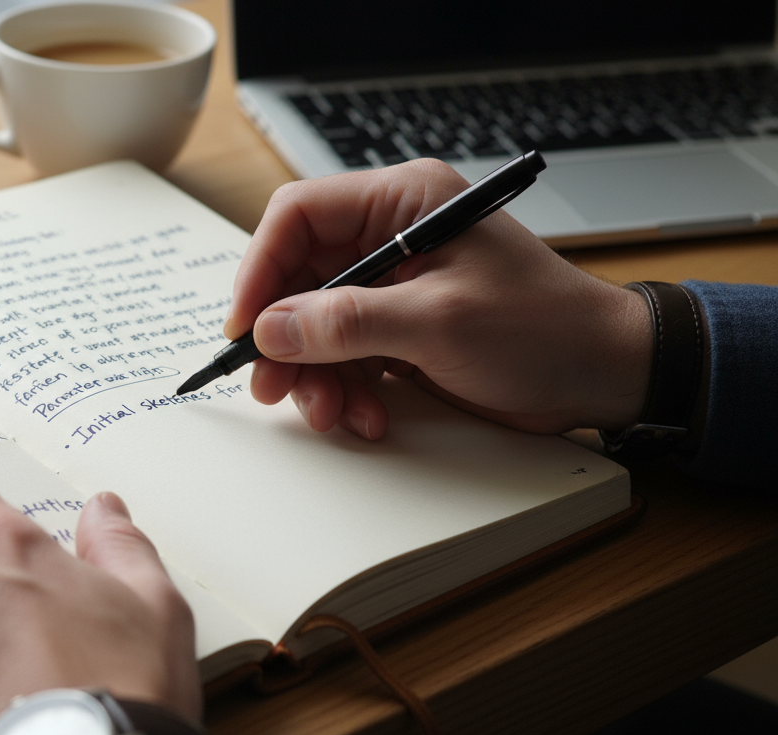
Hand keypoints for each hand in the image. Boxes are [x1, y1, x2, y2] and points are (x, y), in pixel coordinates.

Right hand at [226, 159, 652, 436]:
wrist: (605, 375)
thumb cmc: (545, 330)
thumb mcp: (439, 323)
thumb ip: (348, 323)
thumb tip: (272, 328)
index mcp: (404, 201)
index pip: (299, 216)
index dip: (261, 269)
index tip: (246, 325)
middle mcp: (393, 236)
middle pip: (299, 277)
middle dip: (285, 337)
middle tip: (272, 384)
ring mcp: (395, 285)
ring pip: (315, 323)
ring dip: (314, 375)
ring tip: (332, 412)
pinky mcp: (401, 329)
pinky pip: (345, 354)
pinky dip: (344, 389)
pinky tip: (365, 416)